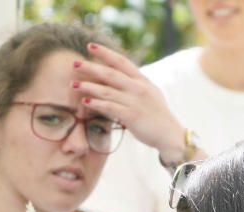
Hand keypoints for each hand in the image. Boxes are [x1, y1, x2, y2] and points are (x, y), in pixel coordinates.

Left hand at [73, 43, 186, 162]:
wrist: (169, 134)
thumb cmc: (157, 115)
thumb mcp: (150, 93)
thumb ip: (135, 84)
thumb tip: (122, 77)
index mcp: (141, 80)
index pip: (121, 61)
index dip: (105, 53)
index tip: (90, 46)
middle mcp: (138, 88)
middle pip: (110, 74)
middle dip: (91, 68)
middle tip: (74, 63)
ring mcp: (134, 102)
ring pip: (107, 91)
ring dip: (89, 87)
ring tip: (74, 84)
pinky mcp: (131, 116)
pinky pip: (110, 108)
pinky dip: (96, 104)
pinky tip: (85, 102)